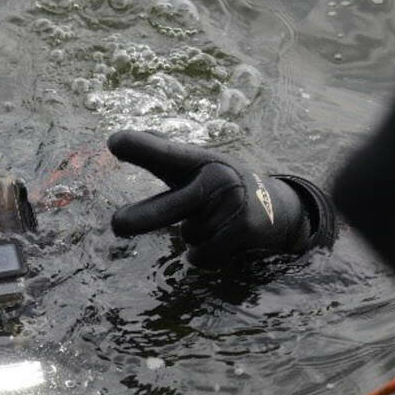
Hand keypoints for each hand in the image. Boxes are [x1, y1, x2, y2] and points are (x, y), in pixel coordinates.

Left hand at [108, 130, 311, 267]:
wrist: (281, 210)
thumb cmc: (223, 186)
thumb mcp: (197, 166)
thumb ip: (159, 155)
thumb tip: (116, 138)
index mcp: (200, 160)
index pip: (167, 154)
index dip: (142, 148)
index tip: (114, 142)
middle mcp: (217, 177)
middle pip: (170, 206)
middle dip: (142, 218)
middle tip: (116, 225)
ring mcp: (232, 203)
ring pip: (188, 237)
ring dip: (196, 238)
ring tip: (218, 222)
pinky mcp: (244, 229)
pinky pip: (203, 255)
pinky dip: (206, 255)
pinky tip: (224, 240)